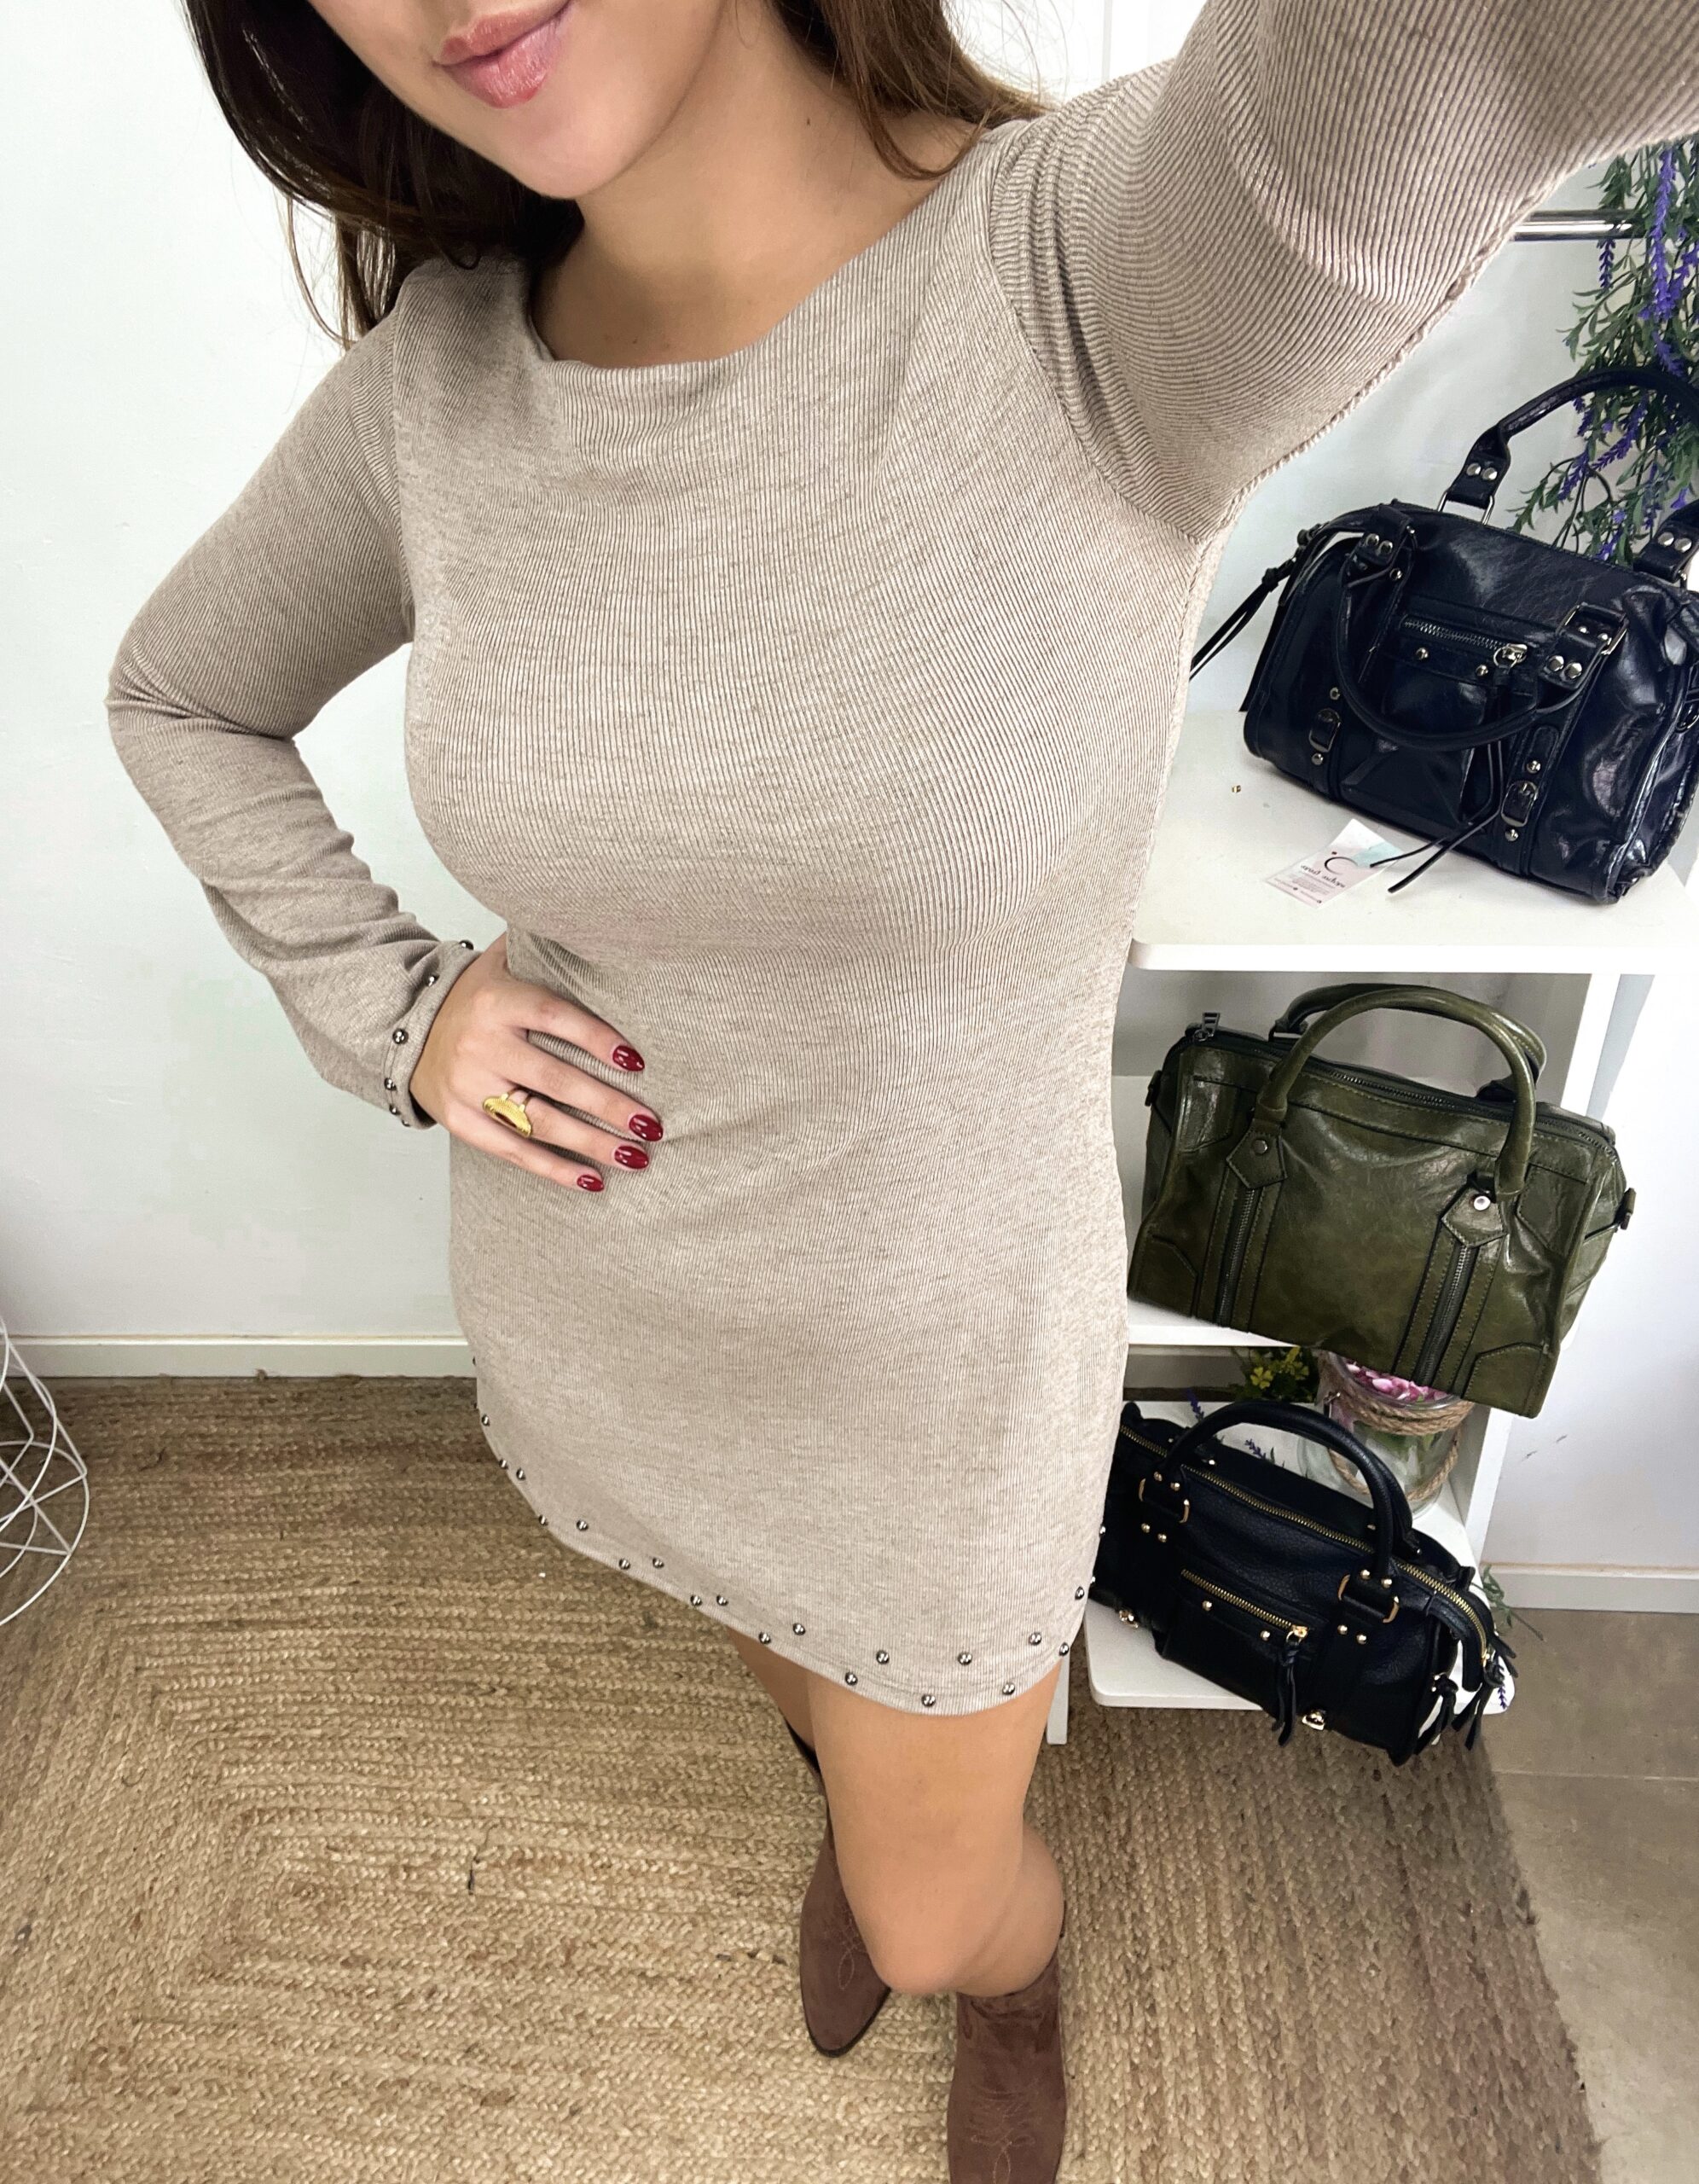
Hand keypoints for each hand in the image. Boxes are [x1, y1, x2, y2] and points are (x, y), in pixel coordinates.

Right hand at [410, 932, 661, 1191]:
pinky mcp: (461, 1121)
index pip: (555, 1018)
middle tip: (652, 1124)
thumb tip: (608, 926)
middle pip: (555, 1080)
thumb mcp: (503, 962)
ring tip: (637, 1155)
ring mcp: (469, 1087)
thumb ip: (546, 950)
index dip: (598, 1040)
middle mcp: (481, 1045)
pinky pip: (514, 1152)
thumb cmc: (476, 996)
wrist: (407, 1028)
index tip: (638, 1062)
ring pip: (539, 1122)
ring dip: (592, 1143)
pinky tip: (594, 1180)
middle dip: (608, 1105)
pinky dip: (555, 1169)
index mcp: (497, 1000)